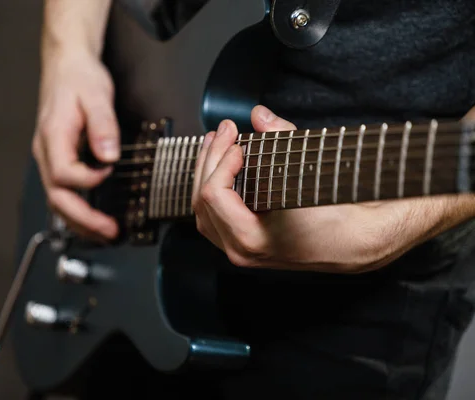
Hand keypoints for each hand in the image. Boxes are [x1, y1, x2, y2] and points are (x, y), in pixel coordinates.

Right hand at [32, 49, 119, 240]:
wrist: (67, 67)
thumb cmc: (79, 79)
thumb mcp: (96, 95)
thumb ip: (103, 126)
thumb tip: (108, 155)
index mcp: (53, 136)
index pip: (63, 173)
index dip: (87, 179)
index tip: (109, 172)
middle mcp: (46, 152)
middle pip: (56, 197)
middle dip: (83, 219)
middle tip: (110, 232)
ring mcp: (49, 159)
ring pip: (57, 201)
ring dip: (81, 222)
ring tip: (106, 235)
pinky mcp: (58, 161)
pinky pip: (63, 193)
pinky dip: (78, 211)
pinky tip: (94, 220)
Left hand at [192, 105, 474, 273]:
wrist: (359, 243)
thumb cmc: (339, 215)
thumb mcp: (309, 173)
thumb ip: (281, 139)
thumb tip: (260, 115)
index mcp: (250, 239)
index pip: (213, 195)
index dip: (220, 161)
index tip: (238, 141)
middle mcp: (241, 251)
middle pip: (202, 202)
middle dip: (210, 160)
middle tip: (225, 130)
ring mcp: (241, 252)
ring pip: (204, 212)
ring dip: (206, 174)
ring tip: (217, 143)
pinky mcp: (246, 245)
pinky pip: (216, 218)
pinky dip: (214, 190)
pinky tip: (221, 167)